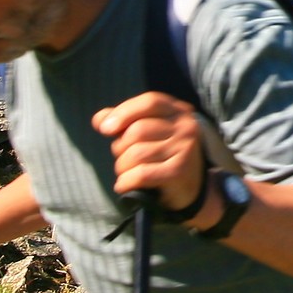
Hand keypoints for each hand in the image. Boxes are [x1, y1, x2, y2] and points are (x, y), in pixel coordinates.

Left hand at [95, 91, 207, 211]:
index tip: (104, 129)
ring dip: (122, 167)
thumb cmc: (164, 157)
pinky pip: (141, 174)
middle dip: (120, 148)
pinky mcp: (179, 172)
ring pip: (136, 154)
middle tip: (122, 159)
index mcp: (178, 111)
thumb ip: (126, 121)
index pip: (149, 102)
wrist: (192, 190)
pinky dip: (126, 181)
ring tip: (125, 174)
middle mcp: (185, 127)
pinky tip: (124, 185)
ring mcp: (184, 149)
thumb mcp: (150, 134)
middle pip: (138, 130)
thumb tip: (99, 120)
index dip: (124, 112)